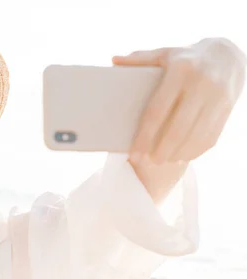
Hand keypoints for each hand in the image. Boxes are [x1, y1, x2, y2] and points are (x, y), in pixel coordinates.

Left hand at [113, 38, 245, 164]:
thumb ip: (139, 58)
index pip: (158, 110)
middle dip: (162, 150)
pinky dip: (196, 150)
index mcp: (180, 71)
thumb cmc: (186, 58)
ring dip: (179, 153)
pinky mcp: (228, 108)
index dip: (145, 135)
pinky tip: (183, 156)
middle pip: (178, 127)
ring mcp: (218, 97)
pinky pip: (212, 136)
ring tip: (163, 160)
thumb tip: (113, 61)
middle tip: (149, 162)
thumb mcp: (164, 53)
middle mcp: (201, 84)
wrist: (227, 55)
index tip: (134, 153)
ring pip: (196, 135)